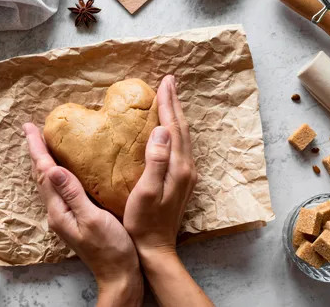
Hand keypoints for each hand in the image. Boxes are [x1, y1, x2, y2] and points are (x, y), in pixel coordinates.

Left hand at [23, 123, 142, 306]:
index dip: (37, 149)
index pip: (43, 173)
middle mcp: (57, 212)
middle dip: (37, 152)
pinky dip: (58, 172)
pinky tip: (65, 168)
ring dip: (45, 161)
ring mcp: (65, 216)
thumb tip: (53, 169)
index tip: (30, 128)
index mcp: (59, 210)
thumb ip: (72, 194)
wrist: (119, 275)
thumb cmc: (111, 249)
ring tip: (45, 144)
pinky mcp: (74, 217)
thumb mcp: (92, 219)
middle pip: (42, 176)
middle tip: (33, 130)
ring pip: (50, 182)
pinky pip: (61, 189)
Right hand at [123, 75, 212, 306]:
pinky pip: (180, 146)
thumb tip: (161, 130)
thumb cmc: (143, 222)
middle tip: (169, 82)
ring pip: (183, 136)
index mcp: (178, 168)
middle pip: (182, 128)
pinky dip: (175, 130)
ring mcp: (186, 175)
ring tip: (170, 98)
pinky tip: (168, 128)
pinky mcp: (181, 180)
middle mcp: (186, 168)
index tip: (164, 82)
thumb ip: (156, 161)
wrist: (155, 248)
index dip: (168, 103)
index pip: (173, 127)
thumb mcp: (145, 192)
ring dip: (176, 115)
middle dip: (175, 103)